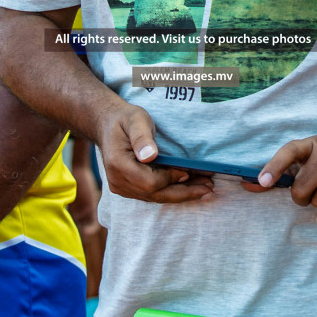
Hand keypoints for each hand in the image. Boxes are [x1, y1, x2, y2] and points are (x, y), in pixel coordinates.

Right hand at [96, 102, 212, 203]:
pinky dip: (170, 191)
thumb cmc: (124, 120)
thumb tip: (150, 156)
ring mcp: (120, 187)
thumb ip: (142, 137)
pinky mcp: (126, 189)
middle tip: (208, 188)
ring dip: (180, 193)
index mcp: (118, 165)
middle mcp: (117, 181)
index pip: (150, 182)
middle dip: (183, 192)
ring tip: (203, 188)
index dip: (172, 178)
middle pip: (154, 194)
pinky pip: (151, 195)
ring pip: (154, 197)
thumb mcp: (136, 120)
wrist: (107, 124)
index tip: (189, 171)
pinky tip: (187, 186)